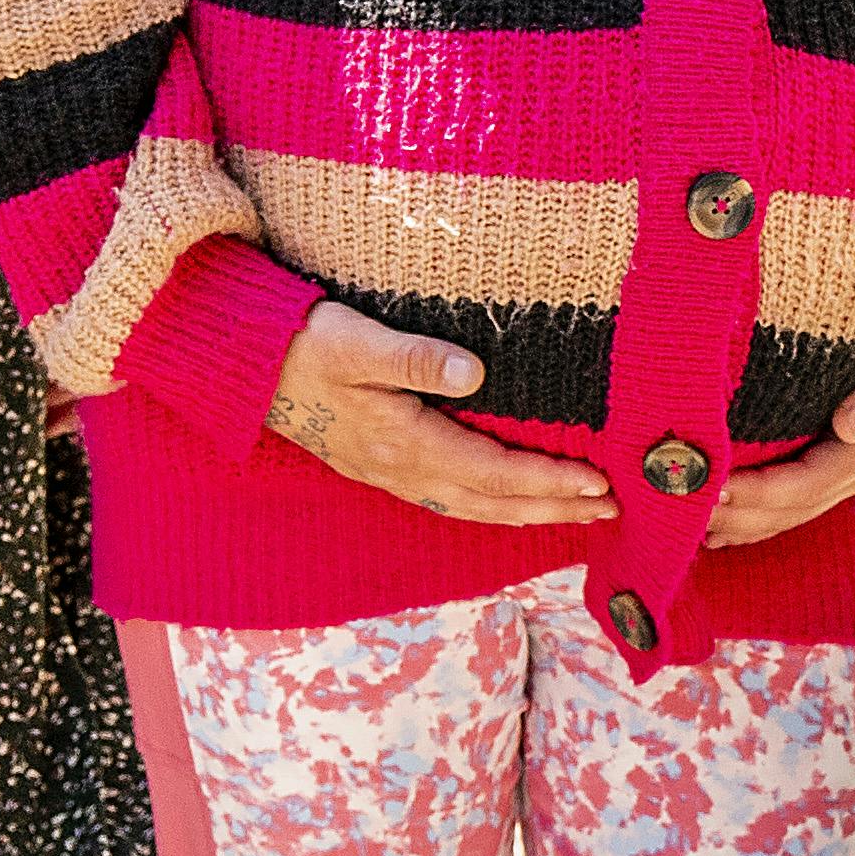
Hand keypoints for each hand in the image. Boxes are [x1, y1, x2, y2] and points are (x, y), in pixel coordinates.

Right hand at [267, 298, 611, 528]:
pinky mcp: (379, 468)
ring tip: (573, 514)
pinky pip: (447, 501)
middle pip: (492, 501)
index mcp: (403, 441)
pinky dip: (487, 508)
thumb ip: (414, 357)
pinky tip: (504, 504)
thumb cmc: (302, 345)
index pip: (493, 470)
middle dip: (552, 507)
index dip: (548, 480)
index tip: (598, 481)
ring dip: (525, 513)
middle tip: (609, 511)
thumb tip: (472, 373)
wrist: (245, 370)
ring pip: (471, 508)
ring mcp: (388, 475)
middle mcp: (400, 470)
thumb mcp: (355, 340)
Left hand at [698, 317, 854, 548]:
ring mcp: (851, 475)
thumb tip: (847, 423)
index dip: (758, 491)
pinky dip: (759, 517)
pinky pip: (796, 501)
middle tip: (680, 511)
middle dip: (736, 513)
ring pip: (790, 512)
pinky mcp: (844, 466)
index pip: (803, 483)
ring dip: (742, 523)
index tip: (713, 488)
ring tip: (691, 528)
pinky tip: (725, 524)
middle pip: (789, 508)